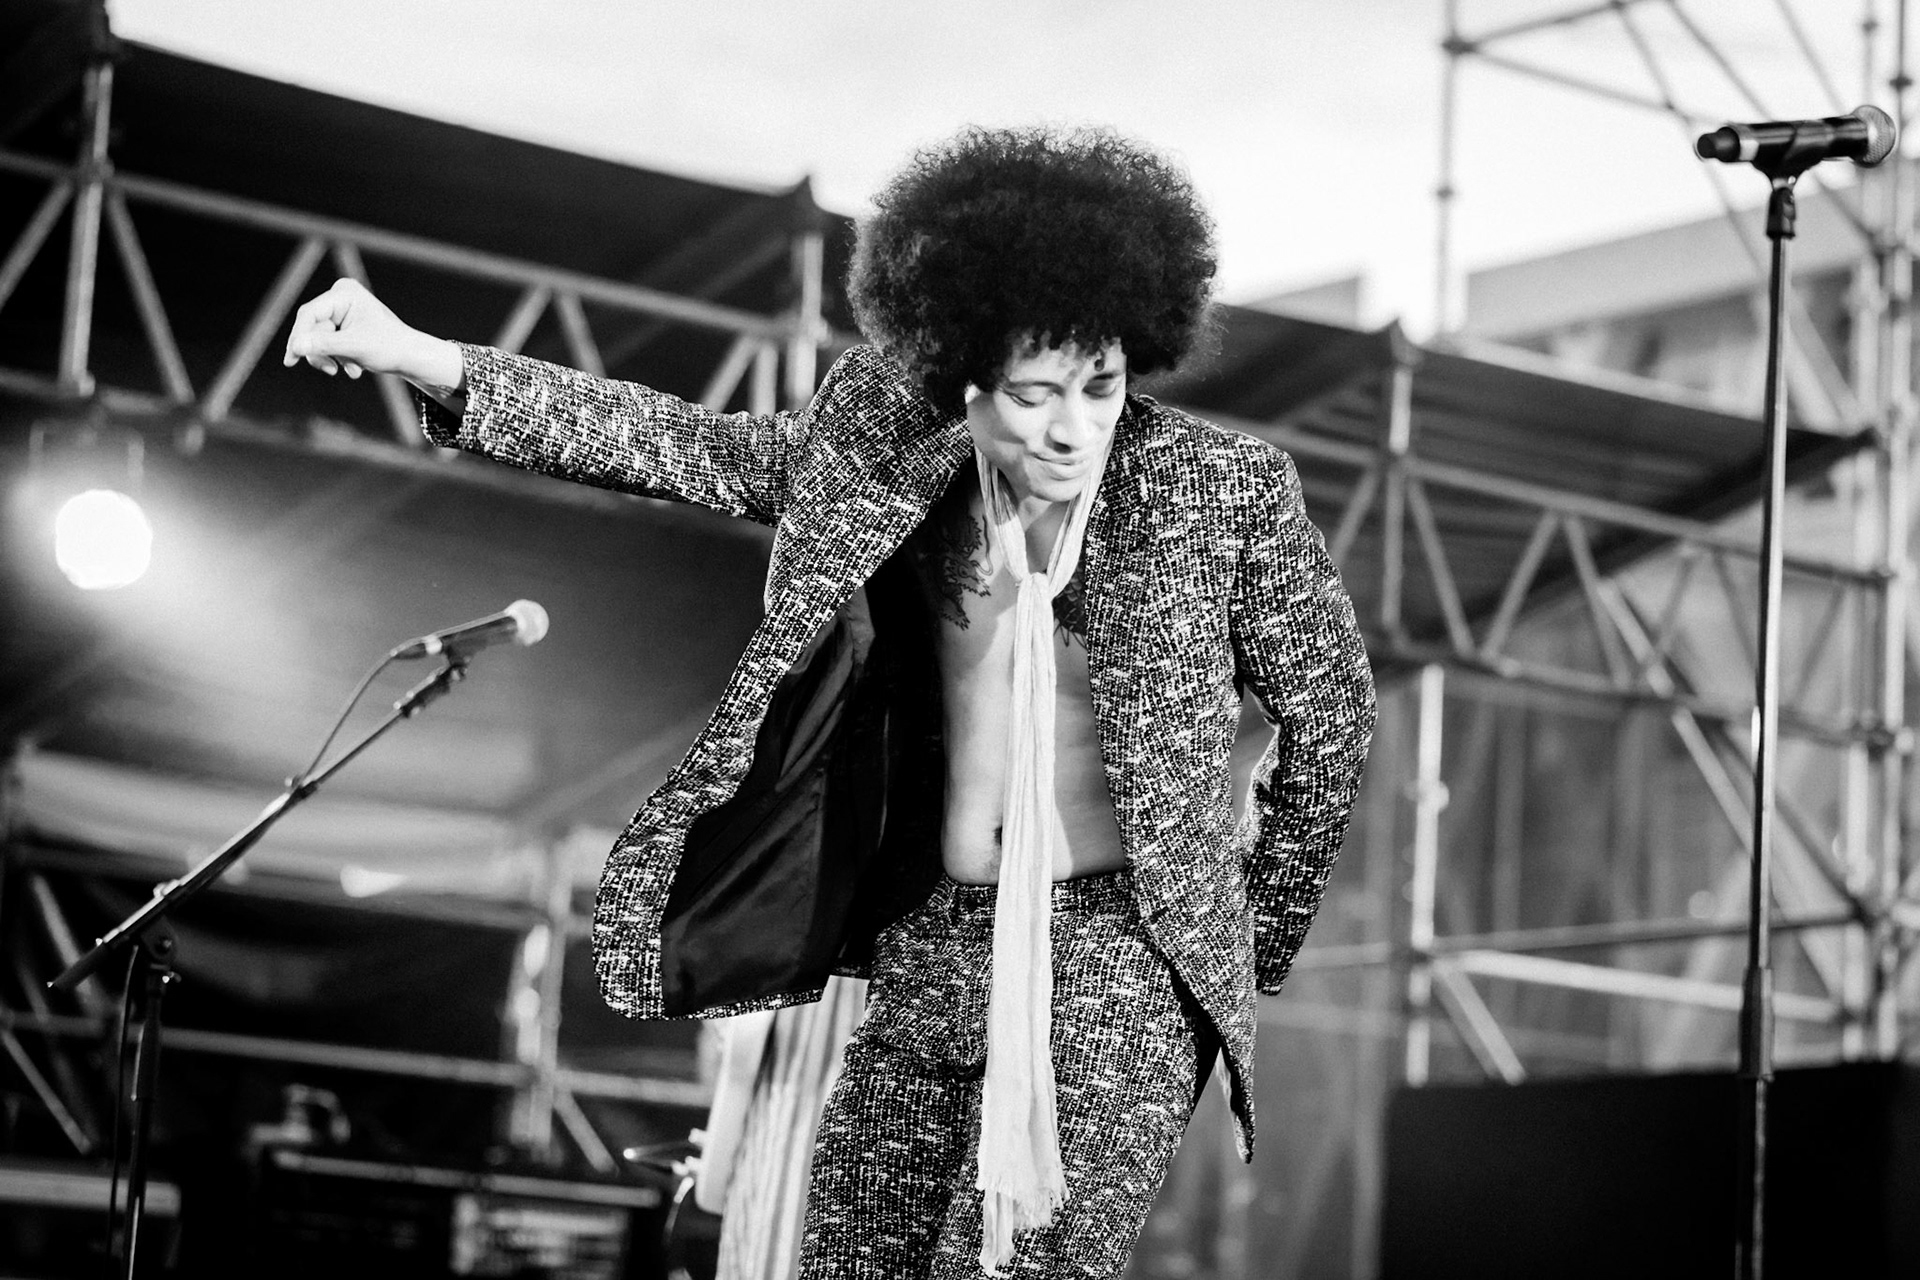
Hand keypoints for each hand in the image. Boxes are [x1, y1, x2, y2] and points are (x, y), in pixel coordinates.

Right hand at [282, 278, 462, 393]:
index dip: (298, 338)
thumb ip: (324, 346)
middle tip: (331, 371)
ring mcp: (341, 309)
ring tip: (353, 371)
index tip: (291, 360)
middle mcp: (341, 296)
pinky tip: (355, 368)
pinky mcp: (342, 323)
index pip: (309, 314)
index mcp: (344, 293)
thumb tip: (296, 347)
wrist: (410, 357)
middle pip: (311, 327)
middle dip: (322, 352)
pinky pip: (326, 342)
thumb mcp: (354, 348)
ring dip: (332, 358)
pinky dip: (338, 357)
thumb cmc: (390, 348)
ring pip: (317, 338)